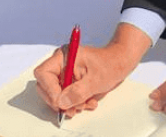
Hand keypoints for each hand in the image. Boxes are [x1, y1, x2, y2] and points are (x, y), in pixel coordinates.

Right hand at [33, 23, 150, 118]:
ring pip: (55, 95)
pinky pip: (65, 97)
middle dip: (59, 101)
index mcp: (64, 56)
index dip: (50, 90)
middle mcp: (61, 64)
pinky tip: (89, 102)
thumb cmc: (110, 64)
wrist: (121, 62)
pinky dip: (75, 104)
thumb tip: (61, 102)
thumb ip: (78, 91)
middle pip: (45, 87)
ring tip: (86, 104)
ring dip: (69, 105)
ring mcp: (64, 74)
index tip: (62, 102)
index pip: (43, 74)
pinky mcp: (70, 82)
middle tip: (74, 109)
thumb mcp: (96, 79)